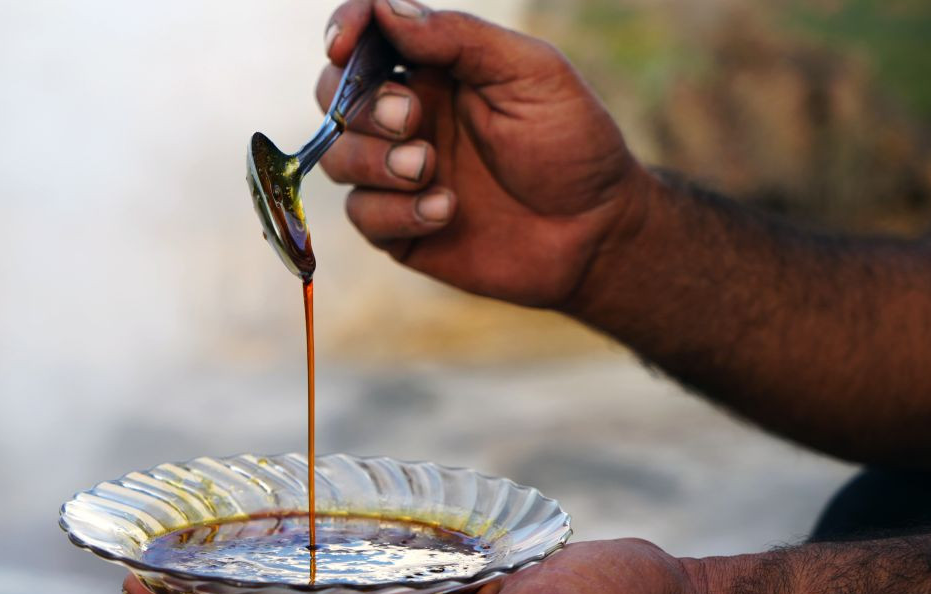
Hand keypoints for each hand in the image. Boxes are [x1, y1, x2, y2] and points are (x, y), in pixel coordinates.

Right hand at [316, 0, 650, 306]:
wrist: (595, 234)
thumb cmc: (573, 144)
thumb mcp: (530, 73)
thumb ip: (459, 38)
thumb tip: (387, 7)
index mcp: (435, 70)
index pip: (368, 38)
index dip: (345, 31)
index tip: (343, 44)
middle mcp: (408, 118)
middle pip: (335, 97)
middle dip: (362, 107)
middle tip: (411, 121)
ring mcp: (398, 175)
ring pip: (337, 157)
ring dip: (375, 161)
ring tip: (429, 170)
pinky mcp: (398, 228)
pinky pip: (362, 213)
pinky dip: (397, 211)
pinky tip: (446, 211)